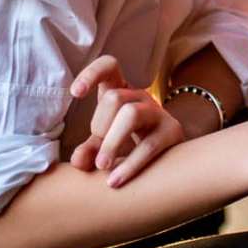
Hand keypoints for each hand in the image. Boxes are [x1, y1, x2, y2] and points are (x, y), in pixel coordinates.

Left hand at [69, 55, 185, 187]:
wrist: (169, 156)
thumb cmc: (129, 144)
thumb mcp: (104, 143)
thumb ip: (88, 150)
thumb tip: (78, 161)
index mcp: (121, 91)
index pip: (109, 66)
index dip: (91, 74)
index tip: (75, 94)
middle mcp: (140, 97)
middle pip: (114, 97)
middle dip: (100, 126)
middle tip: (98, 151)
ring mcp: (158, 112)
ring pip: (131, 114)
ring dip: (112, 142)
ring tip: (102, 166)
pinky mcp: (172, 132)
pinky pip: (148, 145)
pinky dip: (129, 165)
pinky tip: (114, 181)